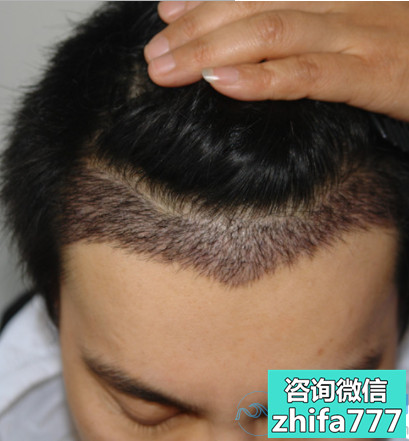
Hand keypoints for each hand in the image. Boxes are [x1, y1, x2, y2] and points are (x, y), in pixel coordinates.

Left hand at [144, 1, 408, 121]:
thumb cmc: (405, 52)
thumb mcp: (357, 29)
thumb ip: (308, 31)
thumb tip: (253, 47)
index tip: (169, 12)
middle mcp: (343, 5)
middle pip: (254, 5)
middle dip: (196, 28)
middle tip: (155, 51)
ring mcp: (359, 37)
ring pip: (271, 32)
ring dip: (210, 50)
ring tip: (168, 68)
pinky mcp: (372, 75)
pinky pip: (307, 75)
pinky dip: (260, 77)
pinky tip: (219, 83)